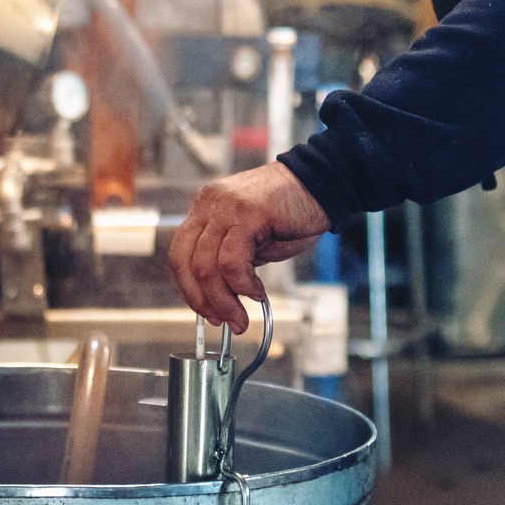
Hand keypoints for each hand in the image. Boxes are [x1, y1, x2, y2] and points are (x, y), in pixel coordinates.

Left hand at [169, 162, 329, 332]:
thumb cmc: (291, 212)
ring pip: (206, 266)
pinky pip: (232, 261)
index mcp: (205, 209)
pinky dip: (242, 285)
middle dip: (203, 301)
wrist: (323, 184)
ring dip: (224, 301)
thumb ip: (229, 258)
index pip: (180, 254)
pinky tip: (257, 292)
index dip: (190, 290)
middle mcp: (209, 205)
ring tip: (242, 315)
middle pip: (186, 262)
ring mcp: (226, 207)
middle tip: (226, 320)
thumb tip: (217, 297)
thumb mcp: (251, 237)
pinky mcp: (247, 214)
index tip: (208, 313)